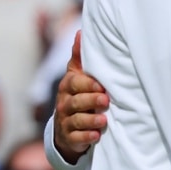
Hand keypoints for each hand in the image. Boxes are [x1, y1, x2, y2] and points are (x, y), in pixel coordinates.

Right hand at [51, 32, 108, 163]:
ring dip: (90, 120)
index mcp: (68, 86)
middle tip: (106, 101)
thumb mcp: (77, 76)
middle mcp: (65, 103)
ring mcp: (66, 121)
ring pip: (76, 120)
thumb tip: (81, 31)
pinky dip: (86, 137)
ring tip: (104, 121)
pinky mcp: (69, 137)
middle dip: (90, 101)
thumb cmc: (78, 94)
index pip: (74, 83)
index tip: (101, 86)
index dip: (87, 85)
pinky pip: (76, 138)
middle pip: (75, 101)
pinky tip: (96, 136)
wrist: (66, 126)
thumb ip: (79, 57)